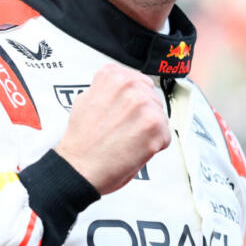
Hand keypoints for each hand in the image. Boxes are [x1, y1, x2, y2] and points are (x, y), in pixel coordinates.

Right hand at [54, 63, 170, 194]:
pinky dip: (154, 146)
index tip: (124, 111)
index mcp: (113, 76)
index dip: (132, 100)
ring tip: (127, 139)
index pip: (139, 81)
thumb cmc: (82, 141)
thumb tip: (124, 87)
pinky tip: (134, 148)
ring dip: (149, 130)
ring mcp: (144, 106)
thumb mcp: (85, 99)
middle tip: (124, 129)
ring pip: (160, 116)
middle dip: (142, 115)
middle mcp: (129, 86)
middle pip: (152, 98)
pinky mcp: (155, 127)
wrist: (79, 169)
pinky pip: (165, 135)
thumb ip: (108, 88)